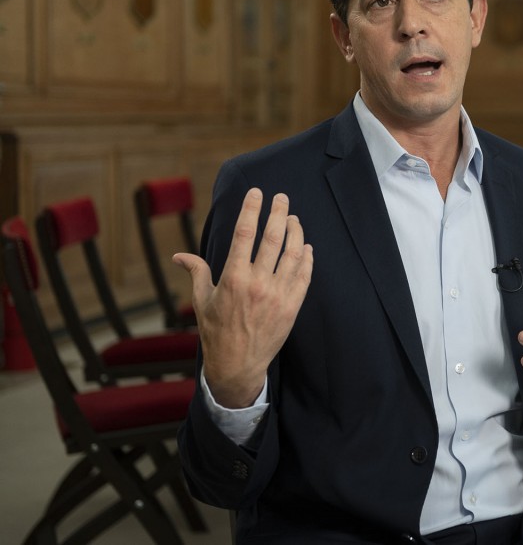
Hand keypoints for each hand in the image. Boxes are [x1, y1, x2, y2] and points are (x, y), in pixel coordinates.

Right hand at [173, 188, 312, 407]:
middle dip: (278, 213)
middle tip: (281, 198)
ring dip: (296, 232)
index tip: (256, 193)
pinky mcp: (293, 306)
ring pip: (293, 254)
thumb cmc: (217, 332)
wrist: (238, 365)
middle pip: (273, 238)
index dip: (251, 210)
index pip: (244, 234)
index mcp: (233, 278)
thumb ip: (197, 272)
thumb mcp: (202, 302)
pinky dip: (306, 258)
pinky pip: (304, 275)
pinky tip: (306, 246)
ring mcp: (278, 295)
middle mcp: (257, 284)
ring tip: (294, 219)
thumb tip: (179, 255)